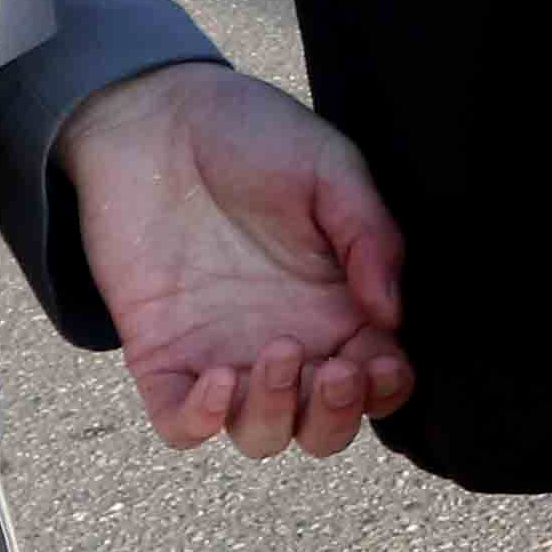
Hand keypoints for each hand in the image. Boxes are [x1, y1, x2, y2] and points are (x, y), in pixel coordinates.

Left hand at [58, 62, 412, 457]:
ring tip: (277, 352)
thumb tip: (394, 316)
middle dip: (336, 417)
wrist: (157, 118)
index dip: (385, 389)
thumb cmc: (253, 134)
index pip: (377, 380)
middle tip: (335, 370)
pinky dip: (202, 421)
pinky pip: (181, 423)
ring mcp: (223, 353)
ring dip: (277, 413)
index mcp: (339, 304)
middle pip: (321, 428)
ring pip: (260, 434)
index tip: (380, 360)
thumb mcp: (332, 168)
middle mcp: (287, 340)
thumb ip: (370, 238)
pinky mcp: (161, 355)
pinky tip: (218, 378)